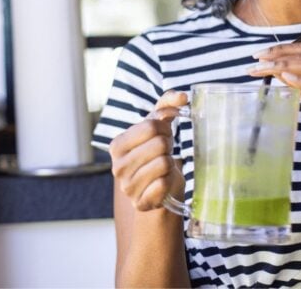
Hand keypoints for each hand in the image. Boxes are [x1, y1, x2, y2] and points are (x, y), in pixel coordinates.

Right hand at [109, 90, 187, 210]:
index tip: (163, 136)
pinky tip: (163, 183)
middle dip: (168, 146)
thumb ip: (168, 104)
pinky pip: (164, 185)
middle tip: (164, 152)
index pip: (150, 126)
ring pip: (163, 163)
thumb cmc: (156, 152)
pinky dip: (170, 181)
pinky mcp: (141, 203)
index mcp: (117, 145)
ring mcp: (128, 187)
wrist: (159, 189)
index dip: (164, 128)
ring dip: (170, 164)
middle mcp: (117, 167)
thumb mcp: (158, 125)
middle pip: (159, 144)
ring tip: (163, 167)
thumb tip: (183, 96)